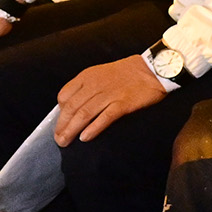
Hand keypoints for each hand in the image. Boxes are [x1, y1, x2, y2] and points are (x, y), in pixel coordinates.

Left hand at [55, 52, 170, 146]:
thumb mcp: (100, 73)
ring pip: (84, 114)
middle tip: (59, 139)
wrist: (152, 69)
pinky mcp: (123, 103)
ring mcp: (109, 94)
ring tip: (66, 142)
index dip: (59, 112)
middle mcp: (95, 85)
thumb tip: (74, 107)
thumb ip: (86, 87)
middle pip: (71, 108)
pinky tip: (85, 138)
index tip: (60, 123)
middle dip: (62, 125)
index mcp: (87, 76)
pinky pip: (104, 118)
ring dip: (72, 130)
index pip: (64, 95)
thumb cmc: (126, 73)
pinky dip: (93, 128)